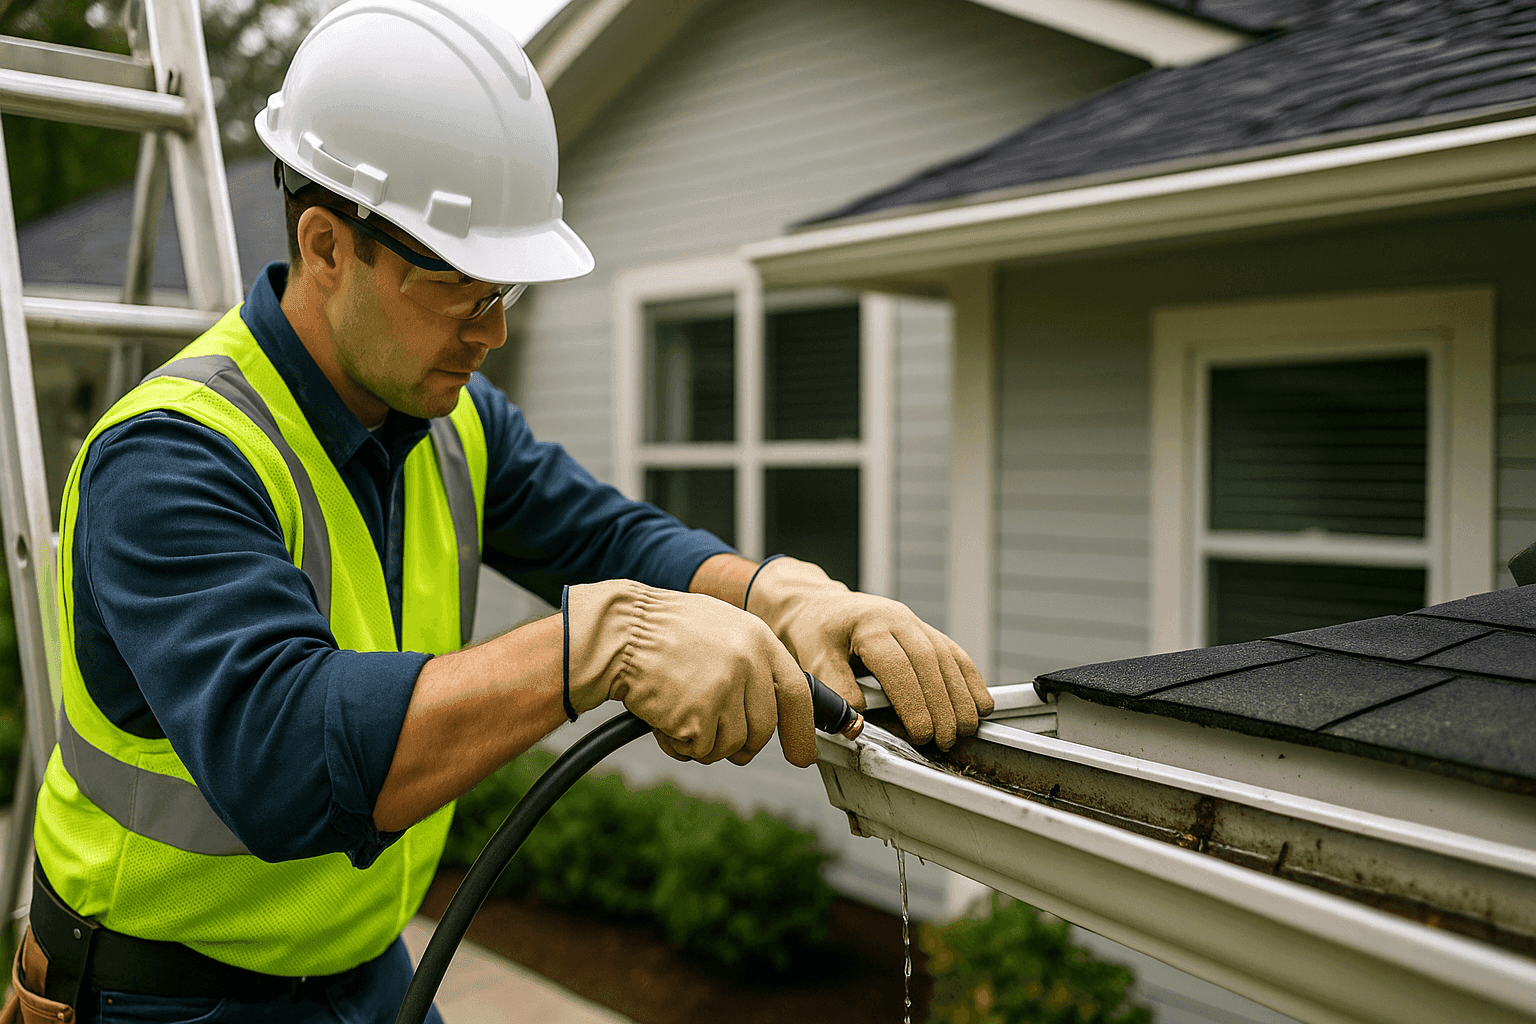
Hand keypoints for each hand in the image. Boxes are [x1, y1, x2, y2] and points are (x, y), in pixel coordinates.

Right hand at [564, 579, 817, 766]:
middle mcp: (748, 663)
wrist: (620, 631)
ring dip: (704, 742)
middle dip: (740, 744)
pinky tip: (663, 719)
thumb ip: (749, 661)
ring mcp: (724, 690)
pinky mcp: (698, 715)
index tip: (802, 755)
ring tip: (678, 712)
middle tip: (712, 734)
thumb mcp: (719, 628)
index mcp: (758, 639)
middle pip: (762, 729)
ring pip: (730, 745)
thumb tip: (769, 703)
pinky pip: (699, 750)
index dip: (801, 730)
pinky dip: (680, 745)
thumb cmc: (662, 631)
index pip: (795, 692)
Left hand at [745, 557, 990, 748]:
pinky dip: (970, 679)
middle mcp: (897, 619)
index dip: (913, 702)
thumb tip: (858, 722)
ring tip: (966, 729)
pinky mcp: (925, 630)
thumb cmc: (813, 633)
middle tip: (946, 740)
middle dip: (941, 705)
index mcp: (868, 625)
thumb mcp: (812, 659)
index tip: (921, 734)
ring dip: (960, 696)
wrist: (817, 605)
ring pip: (947, 658)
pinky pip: (954, 653)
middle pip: (928, 663)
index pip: (897, 666)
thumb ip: (835, 689)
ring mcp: (915, 623)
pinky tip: (981, 703)